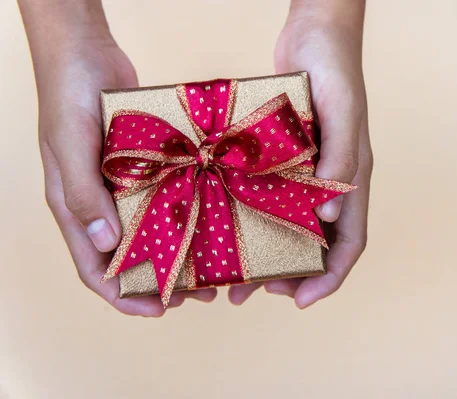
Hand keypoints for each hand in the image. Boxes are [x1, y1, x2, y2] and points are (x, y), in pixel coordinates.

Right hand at [20, 3, 217, 315]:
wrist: (86, 52)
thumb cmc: (67, 99)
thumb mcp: (69, 148)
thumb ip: (83, 196)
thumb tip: (108, 245)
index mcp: (75, 209)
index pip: (95, 269)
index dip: (124, 297)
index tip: (160, 312)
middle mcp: (100, 203)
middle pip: (129, 257)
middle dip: (160, 281)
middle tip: (198, 293)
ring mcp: (123, 185)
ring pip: (151, 230)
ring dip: (178, 250)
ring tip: (212, 265)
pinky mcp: (145, 165)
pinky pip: (164, 196)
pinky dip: (184, 212)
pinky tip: (212, 218)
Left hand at [228, 1, 372, 307]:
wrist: (315, 33)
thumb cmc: (335, 69)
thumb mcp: (342, 112)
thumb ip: (341, 161)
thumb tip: (326, 215)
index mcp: (354, 179)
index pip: (350, 242)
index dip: (330, 277)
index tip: (300, 301)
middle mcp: (331, 182)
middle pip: (318, 244)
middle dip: (292, 274)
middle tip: (257, 291)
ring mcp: (308, 171)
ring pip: (291, 226)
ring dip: (269, 252)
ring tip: (236, 274)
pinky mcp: (285, 157)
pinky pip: (272, 197)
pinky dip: (254, 217)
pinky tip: (227, 225)